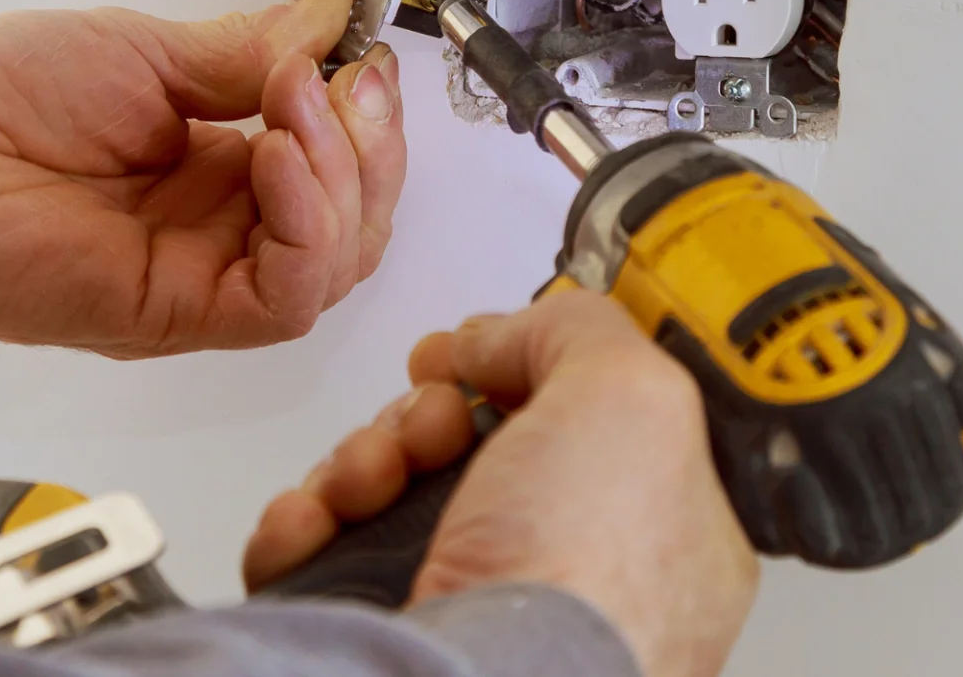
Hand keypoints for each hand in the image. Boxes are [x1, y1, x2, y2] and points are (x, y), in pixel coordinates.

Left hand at [0, 0, 405, 355]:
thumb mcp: (146, 50)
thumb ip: (248, 49)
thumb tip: (329, 9)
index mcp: (215, 169)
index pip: (337, 170)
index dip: (365, 120)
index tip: (361, 56)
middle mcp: (217, 230)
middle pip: (354, 225)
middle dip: (372, 149)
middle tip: (344, 81)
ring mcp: (198, 276)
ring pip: (333, 266)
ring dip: (342, 180)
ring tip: (294, 105)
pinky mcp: (172, 313)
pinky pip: (280, 299)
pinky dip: (305, 229)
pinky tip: (277, 160)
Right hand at [243, 293, 758, 676]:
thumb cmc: (587, 585)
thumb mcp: (632, 395)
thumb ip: (579, 331)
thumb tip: (505, 333)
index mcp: (657, 527)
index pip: (585, 418)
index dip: (524, 369)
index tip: (484, 347)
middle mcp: (565, 572)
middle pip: (472, 443)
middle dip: (425, 411)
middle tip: (430, 421)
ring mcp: (472, 608)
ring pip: (392, 490)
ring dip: (361, 458)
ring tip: (369, 479)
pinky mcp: (386, 632)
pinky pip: (324, 551)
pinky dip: (305, 523)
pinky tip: (315, 519)